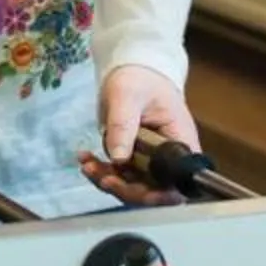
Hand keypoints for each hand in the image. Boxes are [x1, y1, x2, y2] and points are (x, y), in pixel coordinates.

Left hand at [77, 67, 199, 207]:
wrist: (132, 70)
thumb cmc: (139, 77)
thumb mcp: (128, 95)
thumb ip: (123, 125)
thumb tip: (119, 157)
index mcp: (179, 141)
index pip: (177, 182)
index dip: (160, 195)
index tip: (135, 190)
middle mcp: (168, 156)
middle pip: (155, 190)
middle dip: (126, 189)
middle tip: (103, 178)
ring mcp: (151, 159)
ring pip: (133, 185)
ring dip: (108, 180)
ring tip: (88, 165)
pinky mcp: (134, 158)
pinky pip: (119, 174)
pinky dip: (101, 171)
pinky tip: (86, 159)